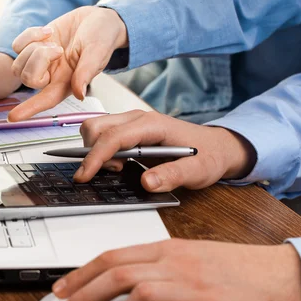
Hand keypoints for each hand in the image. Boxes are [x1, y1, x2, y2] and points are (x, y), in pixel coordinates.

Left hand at [8, 6, 127, 120]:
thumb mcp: (97, 53)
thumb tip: (80, 94)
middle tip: (59, 49)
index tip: (13, 117)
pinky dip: (30, 35)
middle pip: (27, 78)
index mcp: (66, 83)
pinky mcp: (33, 45)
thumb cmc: (102, 38)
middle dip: (38, 59)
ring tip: (54, 40)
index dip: (29, 109)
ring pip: (18, 63)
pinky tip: (48, 31)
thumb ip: (86, 72)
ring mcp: (40, 62)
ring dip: (33, 47)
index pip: (46, 100)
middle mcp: (51, 76)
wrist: (97, 19)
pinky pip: (16, 45)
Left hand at [52, 239, 300, 300]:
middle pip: (117, 275)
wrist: (281, 278)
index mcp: (168, 250)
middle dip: (82, 295)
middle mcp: (177, 266)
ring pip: (140, 295)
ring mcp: (194, 290)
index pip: (113, 257)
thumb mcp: (189, 256)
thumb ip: (154, 266)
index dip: (81, 274)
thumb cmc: (233, 268)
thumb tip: (117, 286)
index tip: (60, 289)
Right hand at [74, 110, 256, 191]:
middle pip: (96, 127)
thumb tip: (147, 182)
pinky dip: (100, 150)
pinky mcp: (128, 130)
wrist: (216, 147)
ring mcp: (131, 123)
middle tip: (114, 172)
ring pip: (95, 129)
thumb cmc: (208, 156)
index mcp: (152, 125)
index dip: (95, 157)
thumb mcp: (198, 171)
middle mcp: (137, 119)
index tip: (84, 176)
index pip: (113, 137)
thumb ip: (174, 175)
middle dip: (93, 153)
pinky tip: (119, 164)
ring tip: (118, 168)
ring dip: (95, 151)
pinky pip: (102, 134)